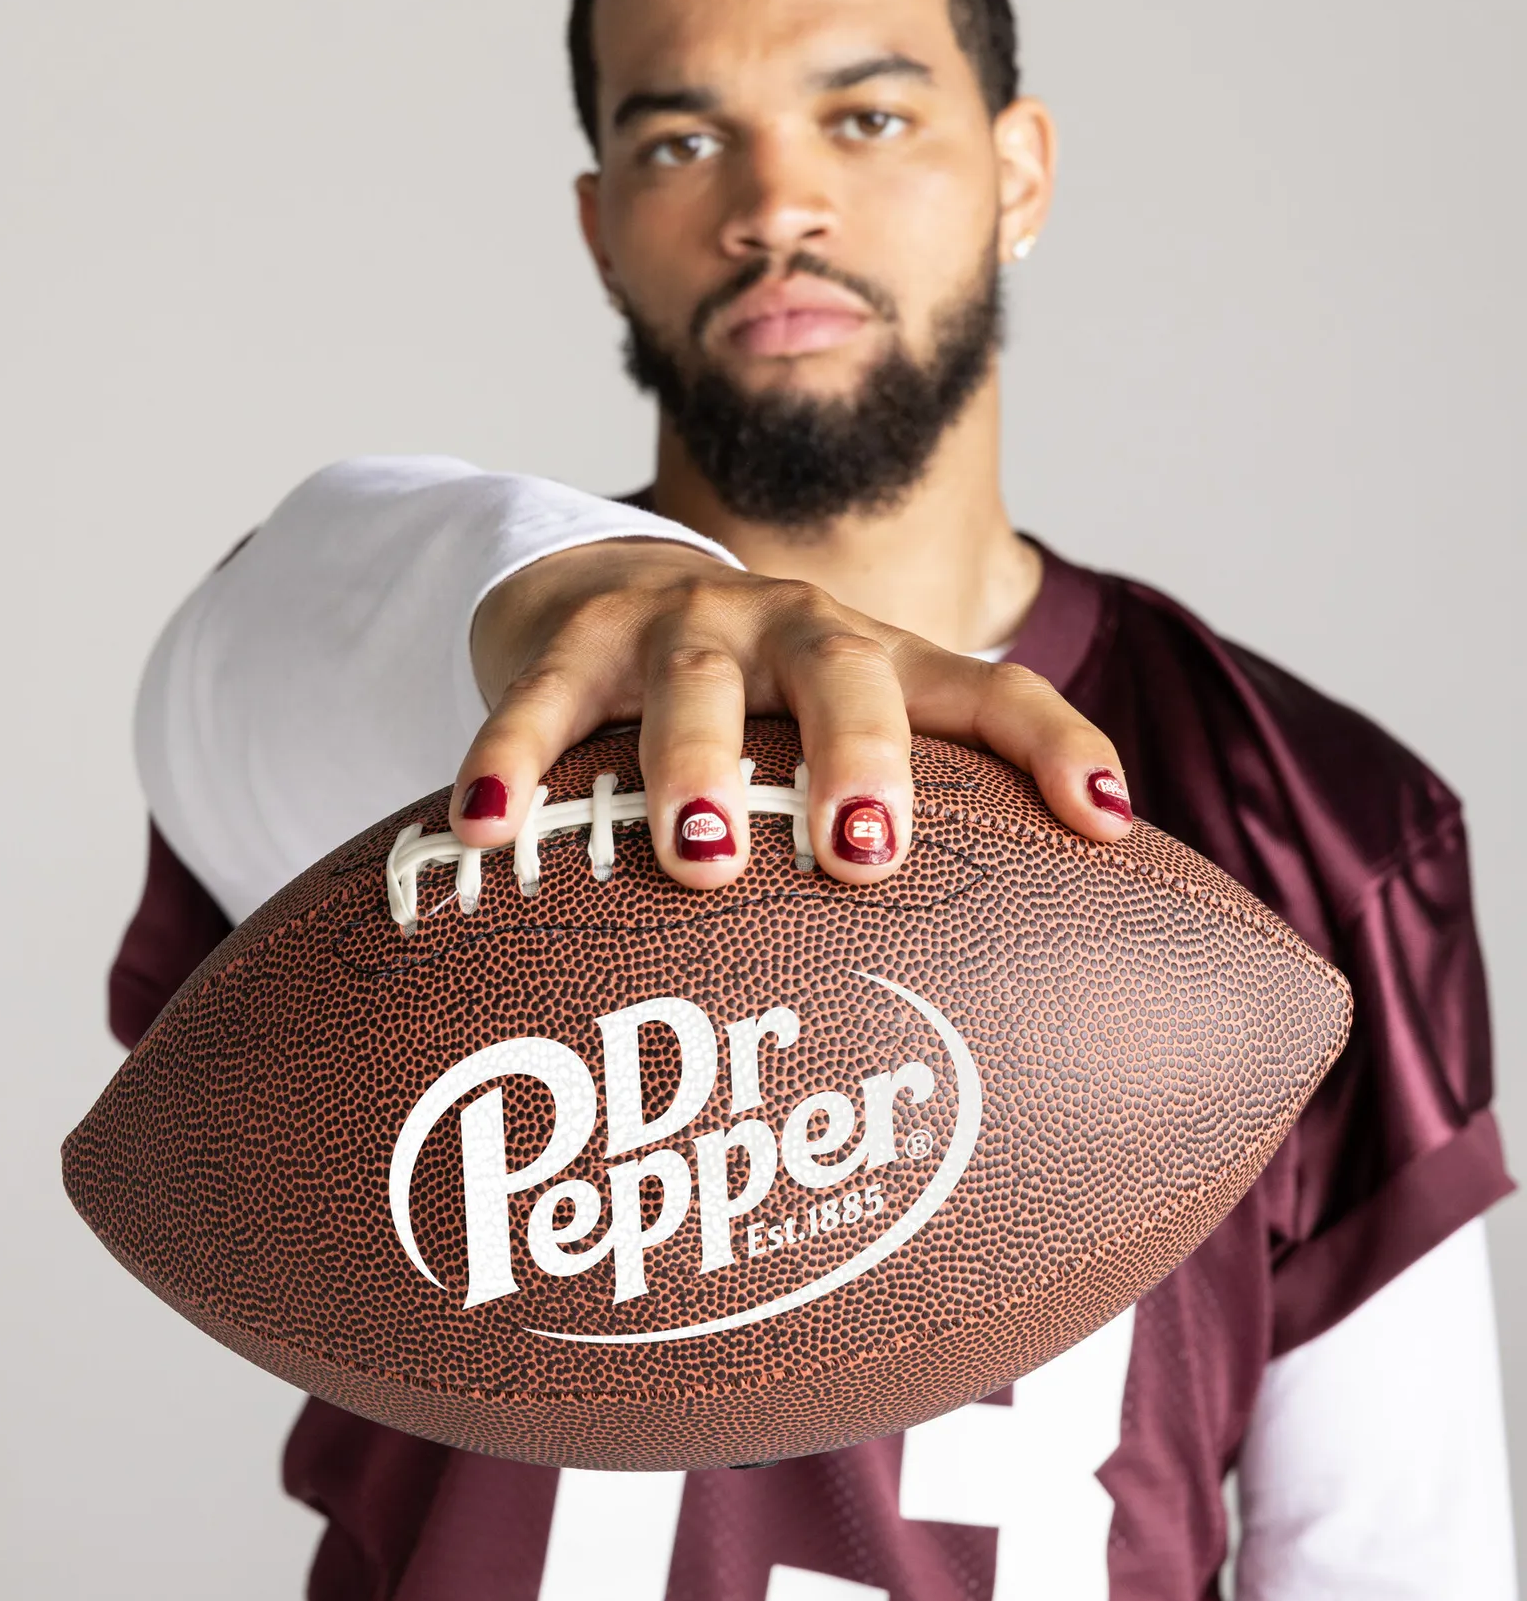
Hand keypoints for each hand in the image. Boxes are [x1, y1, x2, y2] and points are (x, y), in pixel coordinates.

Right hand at [454, 539, 1130, 885]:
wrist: (599, 582)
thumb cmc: (750, 709)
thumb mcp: (826, 747)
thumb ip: (899, 835)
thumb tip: (1004, 1018)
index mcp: (878, 663)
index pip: (990, 692)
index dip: (1057, 747)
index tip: (1109, 823)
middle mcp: (790, 632)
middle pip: (845, 674)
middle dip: (857, 757)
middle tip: (861, 852)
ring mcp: (679, 626)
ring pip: (693, 686)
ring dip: (694, 768)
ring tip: (696, 855)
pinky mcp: (572, 637)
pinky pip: (541, 702)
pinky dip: (512, 763)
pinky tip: (490, 830)